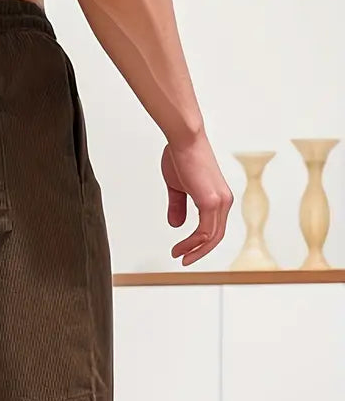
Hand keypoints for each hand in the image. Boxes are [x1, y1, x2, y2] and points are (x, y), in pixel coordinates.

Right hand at [162, 136, 233, 266]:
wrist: (184, 140)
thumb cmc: (181, 156)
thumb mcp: (178, 187)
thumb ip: (178, 207)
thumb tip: (176, 224)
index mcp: (218, 197)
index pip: (214, 228)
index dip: (199, 243)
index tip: (183, 251)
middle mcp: (224, 201)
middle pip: (215, 237)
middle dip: (198, 251)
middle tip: (183, 260)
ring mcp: (220, 202)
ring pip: (211, 237)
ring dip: (194, 250)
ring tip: (178, 255)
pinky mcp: (212, 202)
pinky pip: (205, 232)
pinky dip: (193, 243)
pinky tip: (181, 247)